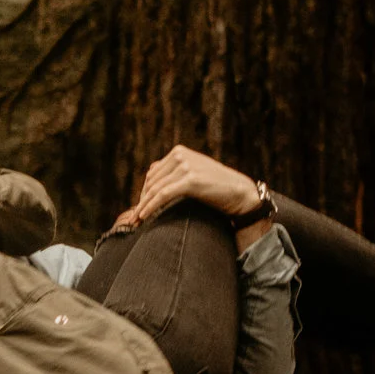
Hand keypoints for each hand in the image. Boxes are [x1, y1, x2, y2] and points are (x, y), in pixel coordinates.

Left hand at [112, 146, 264, 231]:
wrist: (240, 194)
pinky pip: (163, 195)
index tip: (139, 208)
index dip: (144, 192)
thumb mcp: (195, 175)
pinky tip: (143, 217)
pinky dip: (150, 207)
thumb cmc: (218, 188)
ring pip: (155, 189)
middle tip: (133, 218)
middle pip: (151, 181)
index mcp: (179, 152)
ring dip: (142, 206)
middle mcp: (180, 155)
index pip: (153, 173)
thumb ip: (176, 174)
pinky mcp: (190, 179)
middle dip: (142, 200)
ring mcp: (185, 165)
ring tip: (135, 222)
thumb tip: (153, 185)